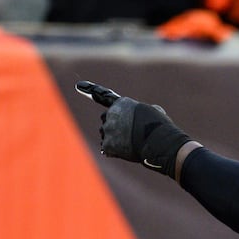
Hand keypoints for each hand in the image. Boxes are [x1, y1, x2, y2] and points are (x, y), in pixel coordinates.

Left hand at [75, 81, 191, 175]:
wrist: (159, 142)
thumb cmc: (160, 127)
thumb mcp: (153, 112)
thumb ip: (140, 113)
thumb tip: (142, 120)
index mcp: (121, 103)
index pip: (102, 95)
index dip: (89, 90)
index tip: (78, 86)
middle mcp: (111, 114)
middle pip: (105, 120)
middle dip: (113, 127)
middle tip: (129, 135)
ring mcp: (108, 129)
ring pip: (105, 135)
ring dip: (114, 140)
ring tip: (130, 144)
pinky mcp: (107, 144)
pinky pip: (107, 149)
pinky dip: (115, 152)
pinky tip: (126, 151)